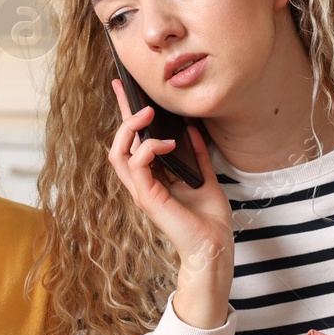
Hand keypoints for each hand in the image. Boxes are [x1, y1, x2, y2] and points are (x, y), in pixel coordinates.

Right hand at [107, 80, 233, 328]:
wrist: (214, 246)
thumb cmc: (209, 219)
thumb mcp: (205, 178)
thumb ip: (196, 155)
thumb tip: (191, 129)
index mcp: (153, 178)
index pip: (135, 142)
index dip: (127, 115)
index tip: (124, 88)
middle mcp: (143, 183)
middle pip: (120, 143)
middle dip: (121, 113)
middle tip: (125, 88)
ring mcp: (143, 191)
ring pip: (119, 152)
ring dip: (131, 128)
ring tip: (147, 112)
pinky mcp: (149, 198)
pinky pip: (137, 165)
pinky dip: (150, 148)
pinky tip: (168, 141)